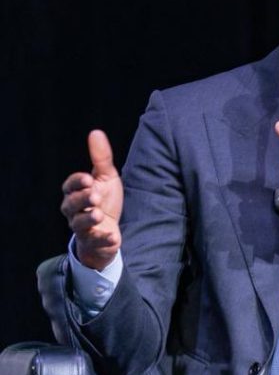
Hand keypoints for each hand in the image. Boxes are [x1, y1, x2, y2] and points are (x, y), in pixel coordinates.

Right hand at [61, 130, 123, 269]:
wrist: (108, 229)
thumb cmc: (104, 200)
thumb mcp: (105, 178)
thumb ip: (101, 158)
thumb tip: (95, 132)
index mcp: (75, 193)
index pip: (70, 186)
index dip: (77, 183)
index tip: (88, 179)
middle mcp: (74, 210)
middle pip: (71, 205)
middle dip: (82, 200)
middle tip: (94, 196)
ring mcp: (82, 227)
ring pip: (78, 224)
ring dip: (88, 219)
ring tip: (99, 214)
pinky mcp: (93, 242)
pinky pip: (95, 242)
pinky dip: (104, 239)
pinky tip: (113, 237)